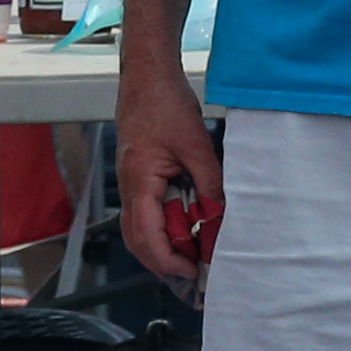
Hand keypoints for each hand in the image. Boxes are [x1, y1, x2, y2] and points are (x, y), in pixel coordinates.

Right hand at [113, 84, 219, 293]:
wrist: (147, 77)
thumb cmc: (165, 104)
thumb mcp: (197, 145)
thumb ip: (209, 184)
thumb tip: (221, 217)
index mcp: (140, 181)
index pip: (147, 237)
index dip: (170, 262)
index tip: (194, 271)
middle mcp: (129, 187)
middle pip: (137, 242)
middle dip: (163, 263)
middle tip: (194, 274)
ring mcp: (130, 183)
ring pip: (138, 231)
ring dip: (163, 248)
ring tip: (192, 257)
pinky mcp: (137, 177)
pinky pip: (144, 214)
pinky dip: (162, 230)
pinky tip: (184, 229)